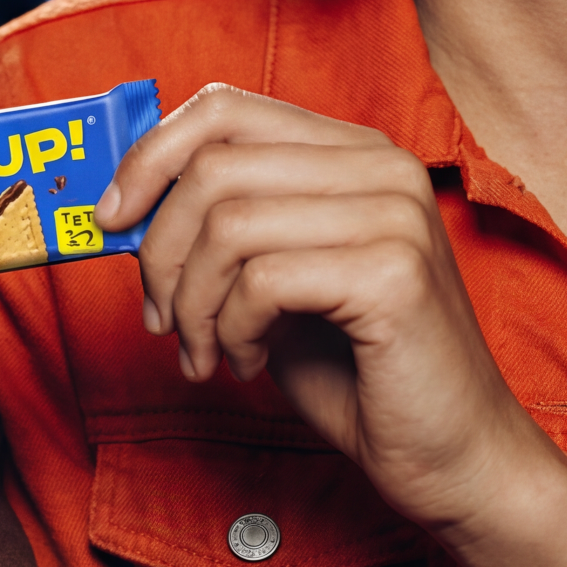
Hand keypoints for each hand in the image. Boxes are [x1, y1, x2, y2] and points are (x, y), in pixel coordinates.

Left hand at [97, 85, 566, 566]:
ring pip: (228, 223)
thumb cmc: (360, 374)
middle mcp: (382, 166)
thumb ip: (220, 233)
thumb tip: (125, 208)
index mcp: (353, 153)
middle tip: (158, 316)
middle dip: (160, 249)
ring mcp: (395, 214)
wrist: (454, 458)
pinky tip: (247, 363)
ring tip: (205, 351)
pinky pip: (261, 279)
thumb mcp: (273, 283)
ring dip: (191, 302)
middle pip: (214, 164)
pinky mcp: (394, 273)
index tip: (112, 219)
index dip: (150, 157)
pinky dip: (232, 329)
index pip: (225, 108)